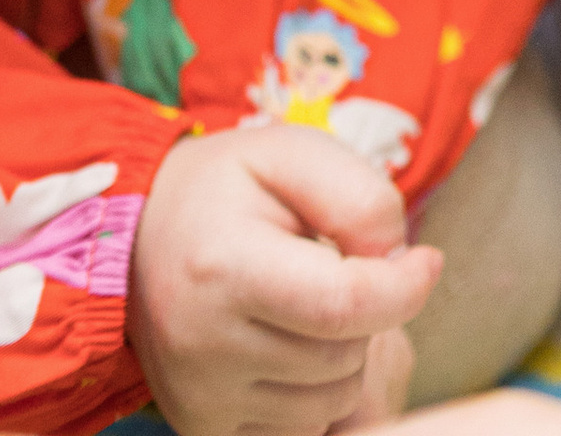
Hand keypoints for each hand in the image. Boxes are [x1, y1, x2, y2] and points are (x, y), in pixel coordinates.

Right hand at [130, 126, 437, 435]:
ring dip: (343, 354)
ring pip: (330, 400)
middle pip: (344, 356)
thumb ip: (358, 196)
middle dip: (367, 312)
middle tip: (332, 268)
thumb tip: (400, 262)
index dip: (405, 287)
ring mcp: (199, 398)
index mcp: (225, 269)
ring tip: (306, 303)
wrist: (135, 239)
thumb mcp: (291, 152)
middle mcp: (204, 348)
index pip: (345, 305)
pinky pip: (300, 427)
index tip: (425, 260)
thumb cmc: (226, 187)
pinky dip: (314, 390)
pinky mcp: (200, 428)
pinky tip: (288, 343)